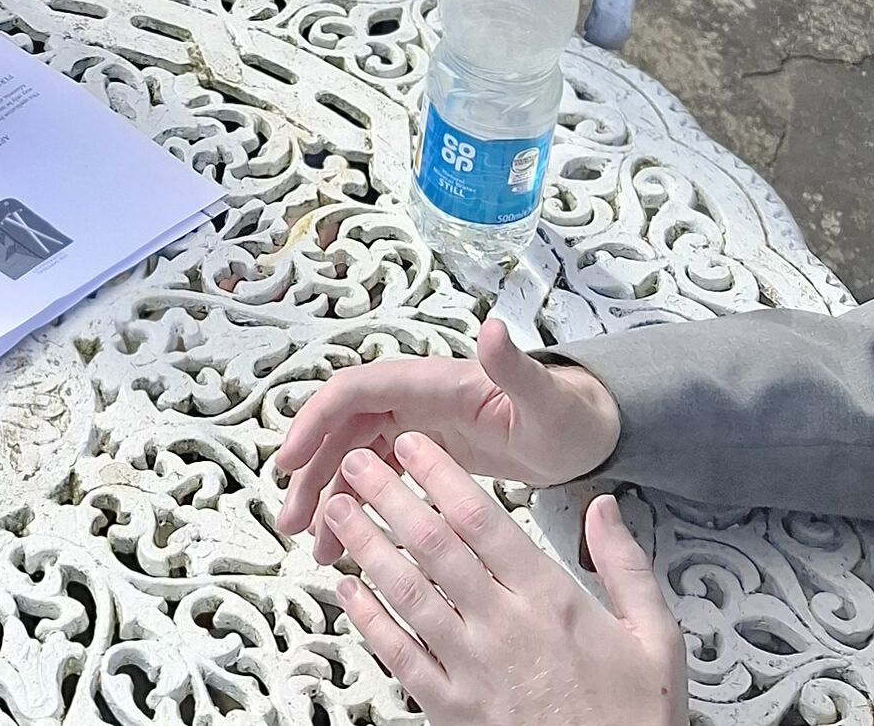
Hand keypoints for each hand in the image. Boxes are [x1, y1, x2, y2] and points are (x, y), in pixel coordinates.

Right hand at [275, 320, 619, 552]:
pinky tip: (346, 541)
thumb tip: (492, 329)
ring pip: (351, 456)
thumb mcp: (543, 398)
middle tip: (290, 521)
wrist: (585, 431)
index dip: (316, 421)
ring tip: (311, 545)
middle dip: (311, 471)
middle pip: (341, 428)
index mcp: (430, 382)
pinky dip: (355, 505)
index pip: (355, 391)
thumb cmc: (567, 414)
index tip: (289, 460)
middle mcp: (412, 398)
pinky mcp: (422, 451)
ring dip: (326, 494)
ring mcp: (414, 424)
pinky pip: (374, 475)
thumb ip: (514, 366)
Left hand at [325, 435, 685, 725]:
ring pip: (406, 592)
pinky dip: (368, 620)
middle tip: (356, 462)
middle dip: (388, 496)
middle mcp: (504, 627)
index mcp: (551, 600)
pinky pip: (400, 656)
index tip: (412, 444)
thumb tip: (605, 505)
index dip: (440, 475)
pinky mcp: (451, 711)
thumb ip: (626, 566)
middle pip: (433, 545)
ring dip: (367, 545)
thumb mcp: (657, 639)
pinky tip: (346, 589)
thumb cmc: (635, 719)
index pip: (482, 520)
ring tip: (338, 510)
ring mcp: (472, 670)